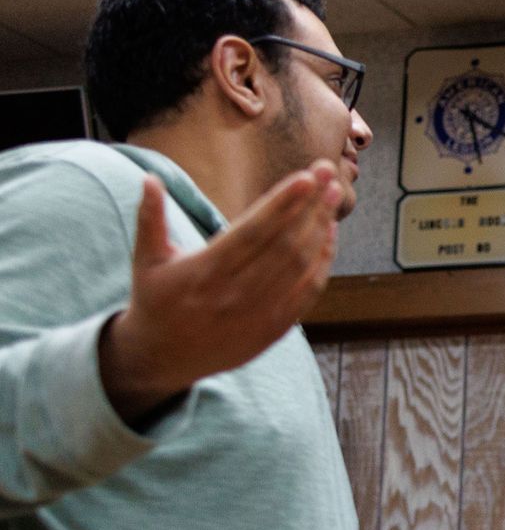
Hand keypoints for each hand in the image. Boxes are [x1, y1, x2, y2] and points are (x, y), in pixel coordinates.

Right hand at [99, 165, 341, 424]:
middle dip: (310, 205)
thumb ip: (150, 218)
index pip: (252, 231)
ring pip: (301, 265)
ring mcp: (258, 314)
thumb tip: (149, 177)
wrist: (162, 359)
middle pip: (284, 243)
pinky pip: (307, 292)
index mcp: (204, 272)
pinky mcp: (274, 329)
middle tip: (329, 171)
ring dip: (321, 228)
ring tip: (332, 195)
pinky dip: (323, 262)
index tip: (307, 177)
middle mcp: (234, 293)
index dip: (282, 203)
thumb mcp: (146, 261)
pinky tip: (330, 234)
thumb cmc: (155, 300)